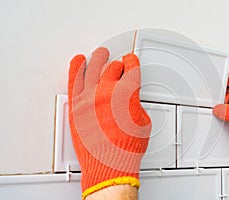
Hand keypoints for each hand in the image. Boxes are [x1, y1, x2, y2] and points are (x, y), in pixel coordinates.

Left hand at [68, 47, 151, 198]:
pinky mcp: (76, 106)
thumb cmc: (126, 149)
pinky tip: (78, 61)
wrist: (109, 165)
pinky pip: (74, 80)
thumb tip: (130, 100)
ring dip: (99, 58)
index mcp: (127, 94)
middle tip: (118, 66)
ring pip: (93, 68)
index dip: (132, 62)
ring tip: (100, 53)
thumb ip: (136, 104)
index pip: (131, 68)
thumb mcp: (143, 122)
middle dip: (118, 65)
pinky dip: (76, 68)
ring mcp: (89, 97)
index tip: (131, 60)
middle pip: (112, 68)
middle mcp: (107, 92)